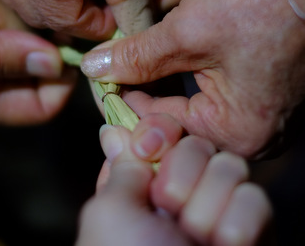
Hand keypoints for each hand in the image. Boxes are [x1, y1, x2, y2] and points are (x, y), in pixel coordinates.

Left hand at [77, 118, 271, 245]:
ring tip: (195, 241)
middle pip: (199, 144)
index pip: (164, 133)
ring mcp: (219, 211)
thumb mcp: (109, 215)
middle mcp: (183, 193)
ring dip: (208, 207)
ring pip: (230, 167)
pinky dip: (238, 225)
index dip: (160, 132)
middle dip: (182, 176)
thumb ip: (121, 168)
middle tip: (169, 213)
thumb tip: (115, 129)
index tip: (151, 146)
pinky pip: (256, 199)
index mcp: (145, 185)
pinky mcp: (252, 232)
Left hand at [81, 0, 304, 156]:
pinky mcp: (263, 88)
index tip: (97, 75)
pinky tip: (162, 50)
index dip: (121, 99)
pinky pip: (212, 89)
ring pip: (191, 101)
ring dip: (159, 77)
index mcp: (237, 131)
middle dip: (141, 87)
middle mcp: (253, 133)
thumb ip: (139, 56)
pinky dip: (184, 70)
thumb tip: (95, 67)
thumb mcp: (189, 30)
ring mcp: (261, 111)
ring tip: (130, 53)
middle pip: (176, 117)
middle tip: (110, 61)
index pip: (158, 125)